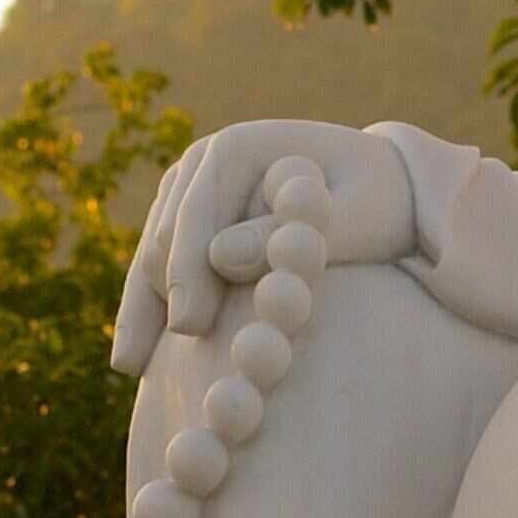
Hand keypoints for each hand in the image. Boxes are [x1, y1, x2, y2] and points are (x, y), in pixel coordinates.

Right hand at [113, 122, 417, 369]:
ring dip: (144, 310)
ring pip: (150, 257)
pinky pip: (154, 270)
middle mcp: (202, 162)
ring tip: (137, 369)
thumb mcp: (354, 217)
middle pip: (163, 238)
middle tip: (162, 364)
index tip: (189, 329)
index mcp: (237, 147)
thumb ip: (292, 233)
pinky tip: (133, 362)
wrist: (384, 191)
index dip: (187, 273)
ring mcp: (190, 192)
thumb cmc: (378, 204)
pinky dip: (144, 310)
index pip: (195, 216)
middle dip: (164, 298)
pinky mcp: (188, 223)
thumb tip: (221, 257)